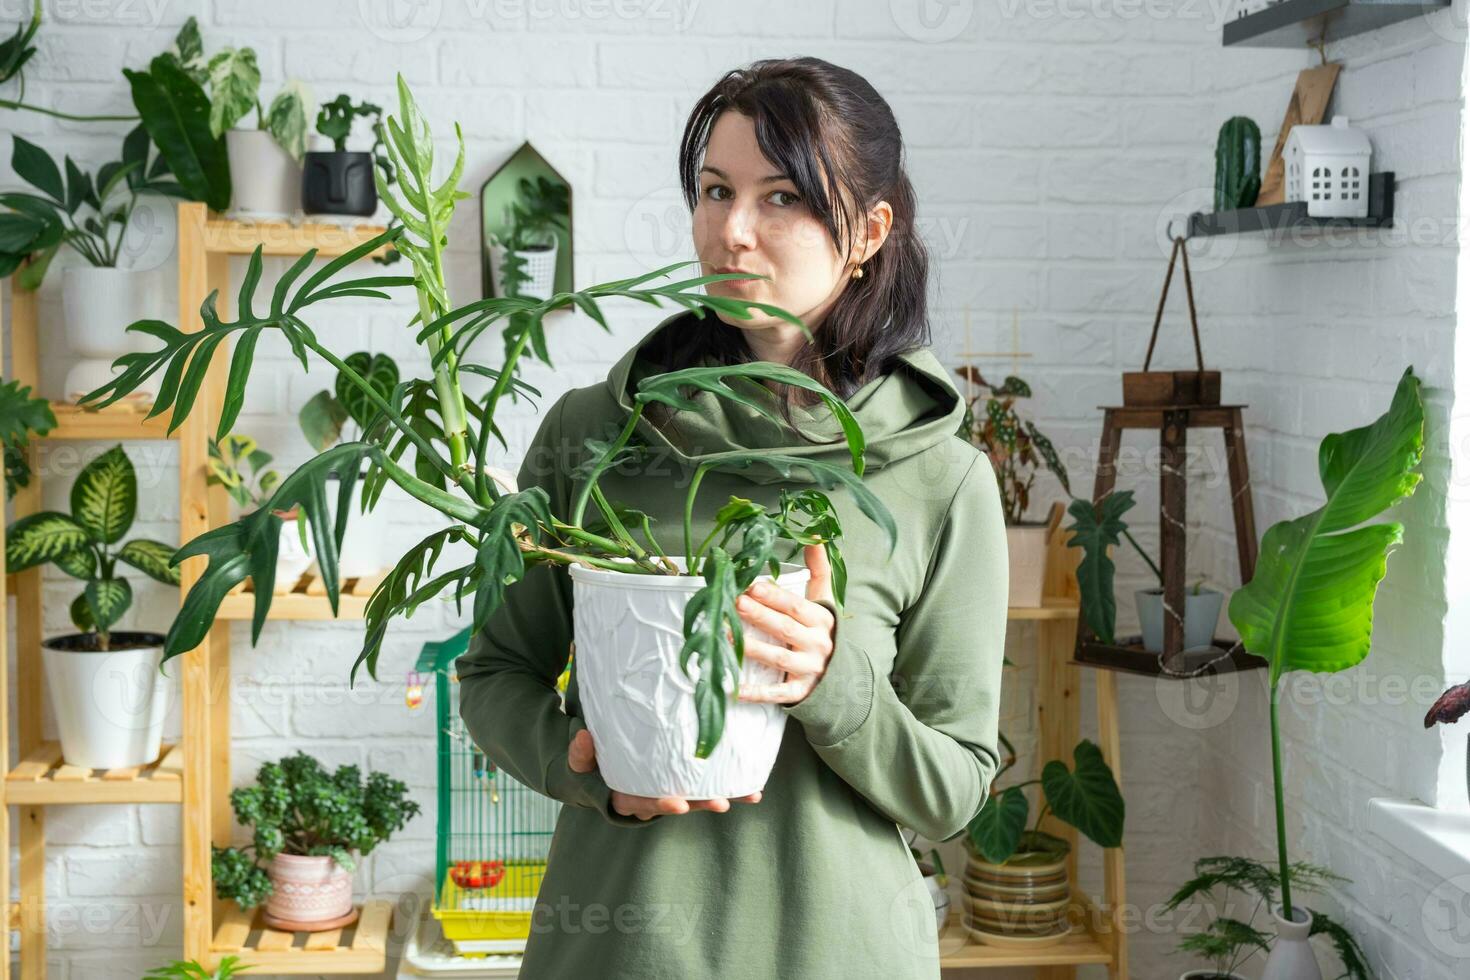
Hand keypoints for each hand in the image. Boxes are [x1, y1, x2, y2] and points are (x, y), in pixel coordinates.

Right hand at [567, 727, 761, 820]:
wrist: (597, 767)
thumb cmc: (589, 763)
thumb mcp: (578, 759)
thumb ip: (580, 753)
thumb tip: (583, 738)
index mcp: (623, 796)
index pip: (640, 802)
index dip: (658, 804)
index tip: (677, 804)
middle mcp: (649, 798)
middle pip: (676, 803)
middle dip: (699, 804)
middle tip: (720, 802)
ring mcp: (668, 791)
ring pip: (696, 797)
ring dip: (722, 797)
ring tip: (747, 796)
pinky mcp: (683, 782)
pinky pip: (706, 786)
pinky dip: (729, 788)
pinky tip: (754, 789)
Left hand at [735, 544, 837, 706]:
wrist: (844, 676)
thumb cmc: (824, 633)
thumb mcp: (825, 602)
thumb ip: (819, 570)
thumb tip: (815, 536)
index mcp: (821, 621)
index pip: (796, 607)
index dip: (774, 597)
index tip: (752, 586)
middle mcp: (817, 645)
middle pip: (785, 629)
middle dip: (760, 616)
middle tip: (735, 603)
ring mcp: (809, 670)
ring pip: (778, 658)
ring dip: (751, 647)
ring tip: (725, 635)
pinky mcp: (801, 692)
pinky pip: (777, 693)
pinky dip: (755, 692)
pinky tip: (733, 687)